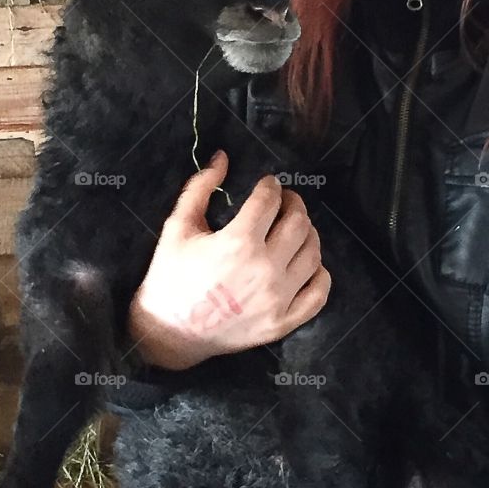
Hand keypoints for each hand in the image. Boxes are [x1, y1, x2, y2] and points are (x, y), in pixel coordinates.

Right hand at [128, 150, 330, 369]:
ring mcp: (277, 299)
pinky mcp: (282, 322)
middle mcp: (264, 269)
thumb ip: (200, 187)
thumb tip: (223, 157)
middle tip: (283, 202)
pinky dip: (319, 274)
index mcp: (238, 242)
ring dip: (307, 234)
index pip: (270, 200)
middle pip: (298, 223)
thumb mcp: (178, 226)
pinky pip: (318, 293)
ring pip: (313, 254)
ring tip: (293, 230)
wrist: (169, 331)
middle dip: (293, 204)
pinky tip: (306, 264)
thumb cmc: (170, 274)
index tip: (267, 185)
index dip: (271, 186)